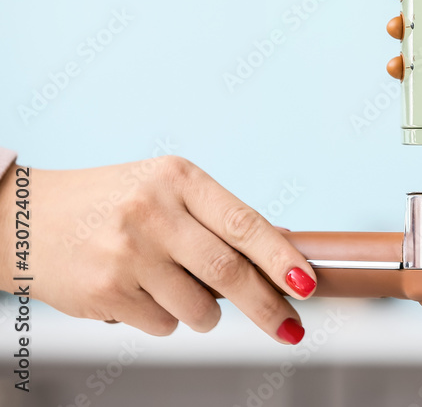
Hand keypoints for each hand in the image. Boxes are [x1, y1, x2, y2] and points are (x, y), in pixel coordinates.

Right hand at [0, 156, 315, 343]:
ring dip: (207, 313)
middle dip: (267, 307)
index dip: (281, 258)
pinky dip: (167, 318)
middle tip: (289, 327)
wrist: (29, 219)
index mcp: (179, 178)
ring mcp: (127, 254)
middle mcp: (152, 212)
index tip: (307, 284)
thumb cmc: (114, 202)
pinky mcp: (106, 292)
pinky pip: (164, 325)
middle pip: (229, 272)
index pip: (245, 223)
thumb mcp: (166, 188)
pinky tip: (140, 291)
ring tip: (179, 287)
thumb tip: (286, 249)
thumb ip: (219, 218)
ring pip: (200, 309)